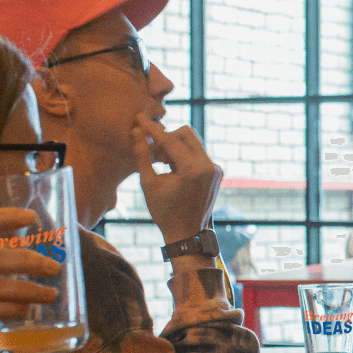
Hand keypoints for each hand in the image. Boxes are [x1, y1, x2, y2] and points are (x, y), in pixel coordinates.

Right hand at [131, 114, 223, 242]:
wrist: (187, 234)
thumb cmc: (165, 213)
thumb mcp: (148, 184)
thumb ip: (143, 155)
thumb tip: (137, 132)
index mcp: (193, 169)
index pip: (170, 139)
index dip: (152, 128)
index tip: (139, 117)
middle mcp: (209, 166)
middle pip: (185, 133)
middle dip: (166, 136)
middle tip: (152, 150)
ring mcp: (215, 169)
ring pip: (193, 141)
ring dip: (175, 145)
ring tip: (161, 162)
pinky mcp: (216, 172)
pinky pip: (198, 153)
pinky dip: (184, 154)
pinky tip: (172, 167)